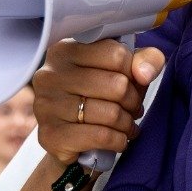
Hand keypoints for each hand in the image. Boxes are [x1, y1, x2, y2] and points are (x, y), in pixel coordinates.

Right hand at [31, 40, 162, 165]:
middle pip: (117, 85)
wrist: (66, 140)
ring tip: (126, 125)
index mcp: (65, 50)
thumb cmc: (95, 98)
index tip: (132, 83)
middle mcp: (50, 74)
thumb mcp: (120, 71)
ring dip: (127, 124)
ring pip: (111, 113)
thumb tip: (145, 72)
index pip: (116, 54)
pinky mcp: (51, 135)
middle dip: (133, 101)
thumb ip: (143, 59)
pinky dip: (119, 141)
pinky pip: (101, 136)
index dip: (134, 72)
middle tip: (132, 109)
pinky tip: (119, 140)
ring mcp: (47, 105)